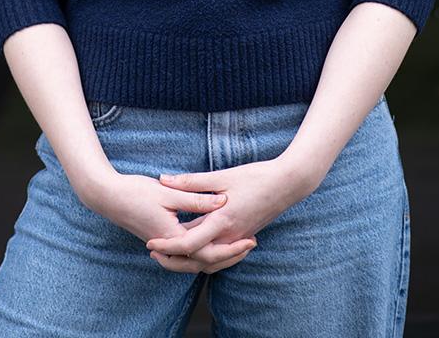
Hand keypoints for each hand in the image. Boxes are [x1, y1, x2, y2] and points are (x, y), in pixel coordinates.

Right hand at [83, 169, 256, 270]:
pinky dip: (202, 252)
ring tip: (237, 245)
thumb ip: (196, 199)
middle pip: (205, 262)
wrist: (108, 198)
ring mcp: (165, 246)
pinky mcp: (162, 241)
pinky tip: (212, 240)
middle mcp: (170, 247)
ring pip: (195, 262)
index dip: (232, 248)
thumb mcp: (168, 192)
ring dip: (217, 256)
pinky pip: (187, 255)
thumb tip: (223, 202)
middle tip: (250, 243)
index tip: (250, 238)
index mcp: (174, 237)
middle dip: (229, 256)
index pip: (208, 252)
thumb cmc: (136, 192)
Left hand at [146, 157, 300, 272]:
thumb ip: (192, 182)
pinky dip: (204, 256)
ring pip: (209, 261)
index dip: (167, 245)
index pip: (189, 243)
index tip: (150, 242)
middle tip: (153, 251)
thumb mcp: (222, 176)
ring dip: (187, 260)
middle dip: (173, 259)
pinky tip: (194, 245)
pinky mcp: (243, 237)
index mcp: (222, 221)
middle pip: (196, 259)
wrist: (288, 184)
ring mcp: (238, 239)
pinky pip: (220, 255)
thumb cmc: (256, 177)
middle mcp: (230, 236)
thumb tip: (164, 179)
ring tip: (168, 251)